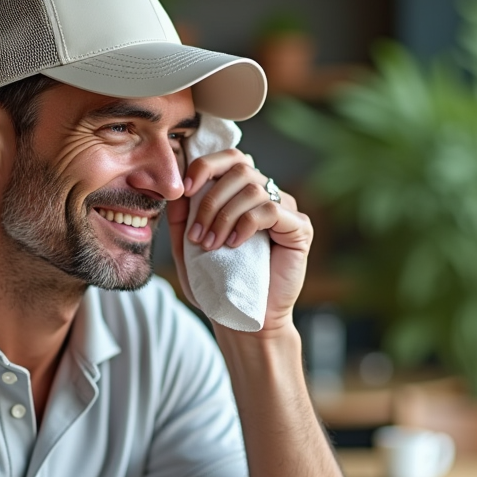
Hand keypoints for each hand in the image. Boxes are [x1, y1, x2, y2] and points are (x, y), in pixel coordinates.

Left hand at [167, 149, 312, 331]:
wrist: (242, 318)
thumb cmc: (217, 284)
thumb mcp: (187, 247)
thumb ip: (181, 216)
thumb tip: (176, 187)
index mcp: (243, 194)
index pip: (230, 158)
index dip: (206, 166)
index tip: (184, 191)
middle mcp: (267, 196)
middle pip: (240, 168)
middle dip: (210, 199)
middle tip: (196, 234)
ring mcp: (286, 210)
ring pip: (253, 187)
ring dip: (224, 215)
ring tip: (211, 245)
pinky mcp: (300, 228)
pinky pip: (271, 209)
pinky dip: (246, 224)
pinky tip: (234, 246)